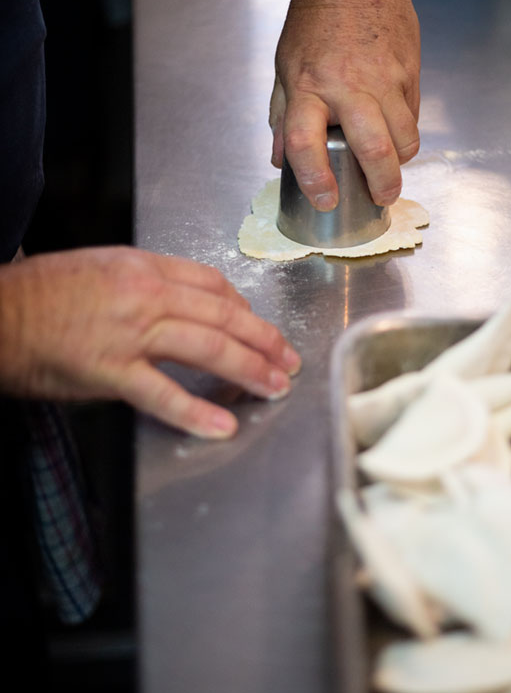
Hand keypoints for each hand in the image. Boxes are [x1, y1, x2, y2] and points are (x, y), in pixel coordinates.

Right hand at [0, 247, 300, 438]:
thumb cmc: (41, 294)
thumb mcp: (101, 269)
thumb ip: (145, 285)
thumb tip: (179, 307)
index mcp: (143, 267)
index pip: (212, 284)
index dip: (245, 308)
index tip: (259, 327)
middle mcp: (144, 294)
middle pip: (222, 315)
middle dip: (263, 340)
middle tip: (287, 360)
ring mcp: (130, 332)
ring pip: (206, 347)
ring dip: (248, 370)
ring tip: (273, 388)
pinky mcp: (110, 370)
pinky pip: (161, 393)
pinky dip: (195, 411)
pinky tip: (222, 425)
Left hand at [269, 0, 420, 210]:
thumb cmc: (314, 21)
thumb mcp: (285, 66)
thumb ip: (282, 115)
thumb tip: (279, 161)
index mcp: (307, 86)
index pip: (304, 143)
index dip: (314, 180)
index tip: (324, 200)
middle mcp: (347, 86)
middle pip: (373, 148)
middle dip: (381, 184)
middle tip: (380, 198)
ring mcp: (384, 78)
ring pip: (404, 138)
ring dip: (400, 163)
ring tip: (391, 172)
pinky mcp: (409, 70)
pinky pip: (412, 117)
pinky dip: (406, 134)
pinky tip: (396, 135)